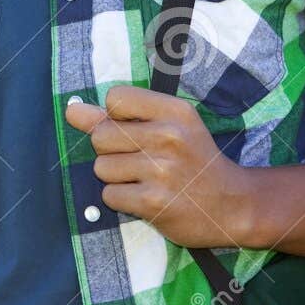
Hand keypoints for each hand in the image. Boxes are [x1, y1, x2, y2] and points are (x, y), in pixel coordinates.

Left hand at [64, 85, 258, 247]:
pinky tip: (146, 199)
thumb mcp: (166, 128)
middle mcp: (169, 136)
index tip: (137, 131)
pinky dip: (122, 200)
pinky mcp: (153, 202)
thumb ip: (115, 117)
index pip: (115, 98)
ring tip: (146, 181)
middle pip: (100, 135)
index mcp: (175, 111)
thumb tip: (71, 110)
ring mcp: (161, 170)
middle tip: (141, 161)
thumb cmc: (193, 162)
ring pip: (101, 167)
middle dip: (111, 151)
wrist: (234, 206)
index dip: (115, 117)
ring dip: (116, 178)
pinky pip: (109, 195)